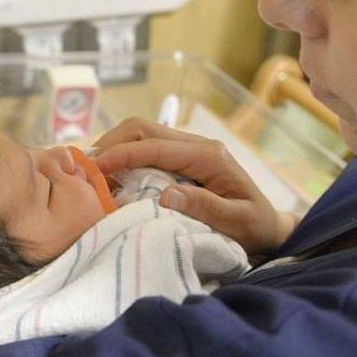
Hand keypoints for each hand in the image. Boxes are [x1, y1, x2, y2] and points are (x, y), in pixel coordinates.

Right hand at [93, 118, 298, 255]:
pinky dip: (123, 158)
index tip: (94, 169)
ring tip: (92, 173)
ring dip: (114, 148)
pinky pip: (146, 149)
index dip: (121, 154)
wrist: (270, 228)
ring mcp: (188, 150)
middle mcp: (196, 145)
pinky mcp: (181, 160)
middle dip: (110, 144)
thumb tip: (166, 195)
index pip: (154, 145)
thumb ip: (205, 208)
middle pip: (142, 129)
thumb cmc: (256, 228)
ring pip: (141, 134)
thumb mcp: (237, 223)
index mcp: (208, 155)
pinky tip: (110, 177)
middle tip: (85, 169)